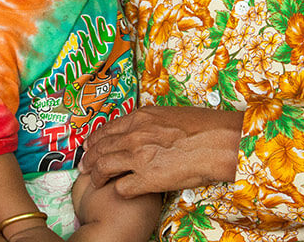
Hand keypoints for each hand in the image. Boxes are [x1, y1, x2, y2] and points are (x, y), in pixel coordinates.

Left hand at [79, 106, 242, 197]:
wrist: (218, 141)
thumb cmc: (202, 126)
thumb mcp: (169, 113)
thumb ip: (150, 121)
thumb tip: (142, 126)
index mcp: (140, 117)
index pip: (106, 129)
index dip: (94, 140)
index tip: (89, 147)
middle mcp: (135, 135)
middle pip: (100, 148)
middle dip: (89, 159)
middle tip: (84, 166)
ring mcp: (139, 156)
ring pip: (103, 167)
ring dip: (97, 175)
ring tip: (96, 180)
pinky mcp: (148, 178)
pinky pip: (122, 188)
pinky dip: (119, 190)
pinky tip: (121, 191)